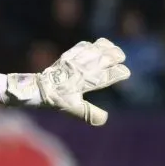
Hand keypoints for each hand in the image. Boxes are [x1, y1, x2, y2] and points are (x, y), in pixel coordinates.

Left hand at [4, 38, 129, 125]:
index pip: (107, 76)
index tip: (126, 72)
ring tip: (114, 49)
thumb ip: (89, 113)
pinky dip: (92, 45)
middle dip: (116, 56)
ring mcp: (75, 60)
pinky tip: (96, 47)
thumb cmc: (56, 99)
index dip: (119, 73)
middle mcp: (82, 69)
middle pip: (105, 58)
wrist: (38, 88)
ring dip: (107, 48)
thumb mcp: (73, 108)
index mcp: (85, 82)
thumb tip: (104, 120)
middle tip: (121, 58)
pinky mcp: (68, 56)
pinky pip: (83, 46)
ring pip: (95, 49)